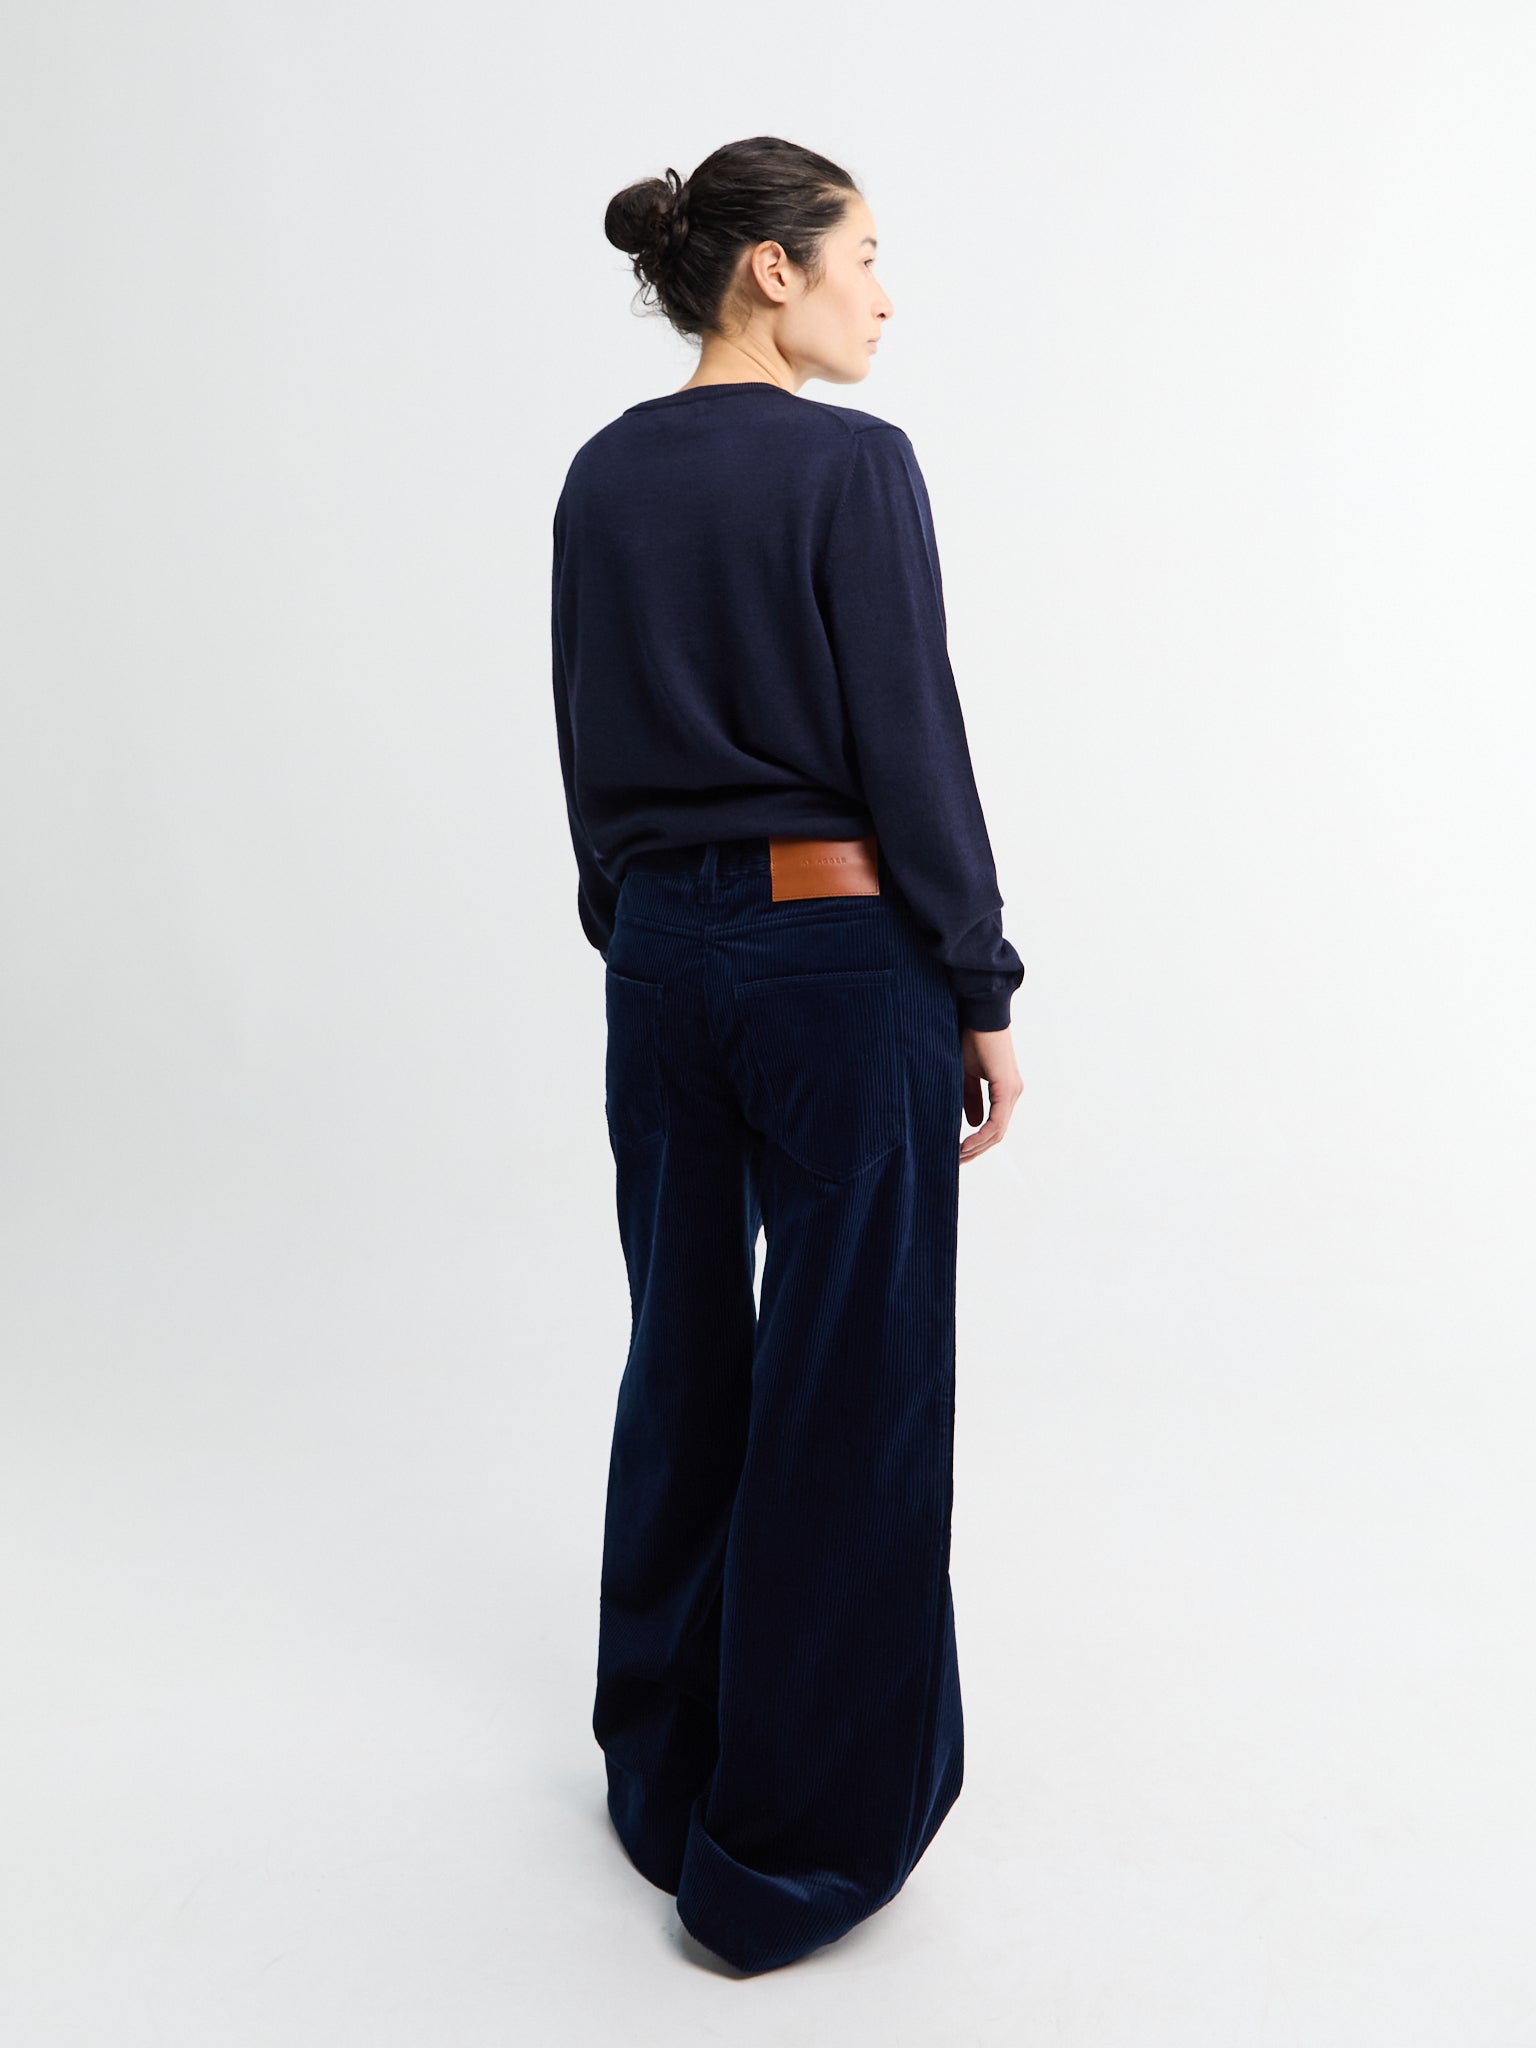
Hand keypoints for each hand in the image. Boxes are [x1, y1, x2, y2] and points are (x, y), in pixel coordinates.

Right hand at [959, 1026, 1021, 1163]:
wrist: (979, 1013)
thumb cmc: (970, 1037)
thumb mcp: (964, 1074)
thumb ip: (969, 1098)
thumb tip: (972, 1123)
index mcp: (1005, 1089)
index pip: (994, 1124)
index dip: (977, 1142)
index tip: (957, 1152)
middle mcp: (1013, 1092)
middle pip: (998, 1133)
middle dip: (976, 1151)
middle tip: (956, 1163)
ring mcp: (1012, 1091)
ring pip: (998, 1131)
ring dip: (978, 1147)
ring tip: (957, 1158)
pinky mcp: (1007, 1088)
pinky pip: (997, 1122)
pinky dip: (981, 1136)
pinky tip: (966, 1144)